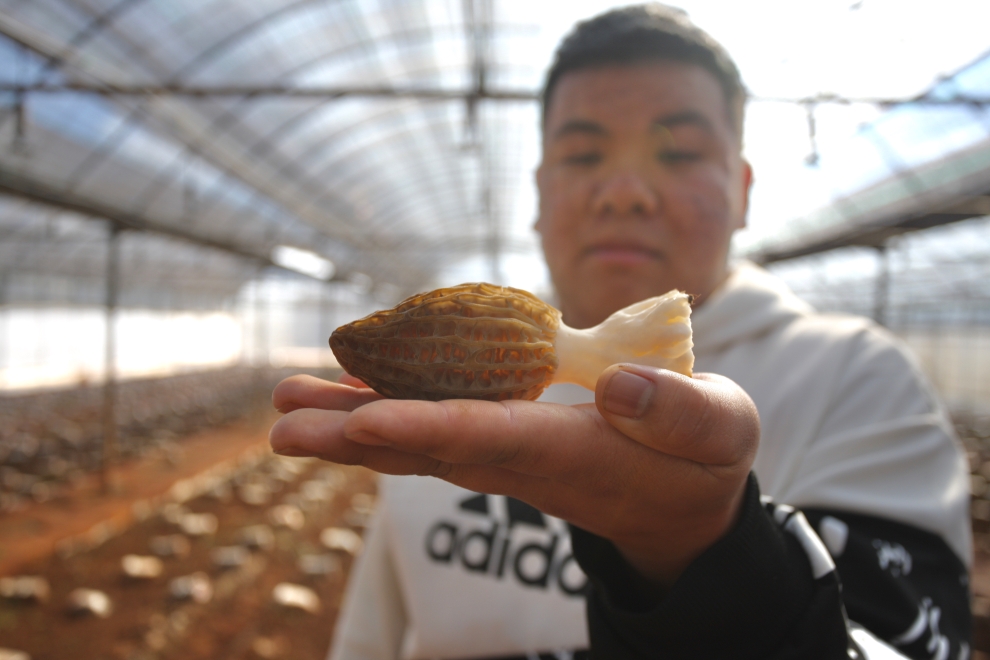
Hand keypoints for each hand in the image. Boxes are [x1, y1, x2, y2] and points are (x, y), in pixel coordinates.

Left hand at [270, 365, 758, 585]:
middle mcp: (526, 463)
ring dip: (351, 425)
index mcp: (575, 456)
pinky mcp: (503, 446)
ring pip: (421, 442)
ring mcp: (508, 458)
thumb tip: (618, 386)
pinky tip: (344, 394)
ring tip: (287, 403)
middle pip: (430, 449)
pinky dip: (387, 411)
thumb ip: (679, 413)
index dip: (427, 428)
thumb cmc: (704, 462)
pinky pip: (435, 430)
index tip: (361, 421)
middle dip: (356, 436)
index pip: (492, 439)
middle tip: (282, 424)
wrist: (681, 510)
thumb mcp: (719, 432)